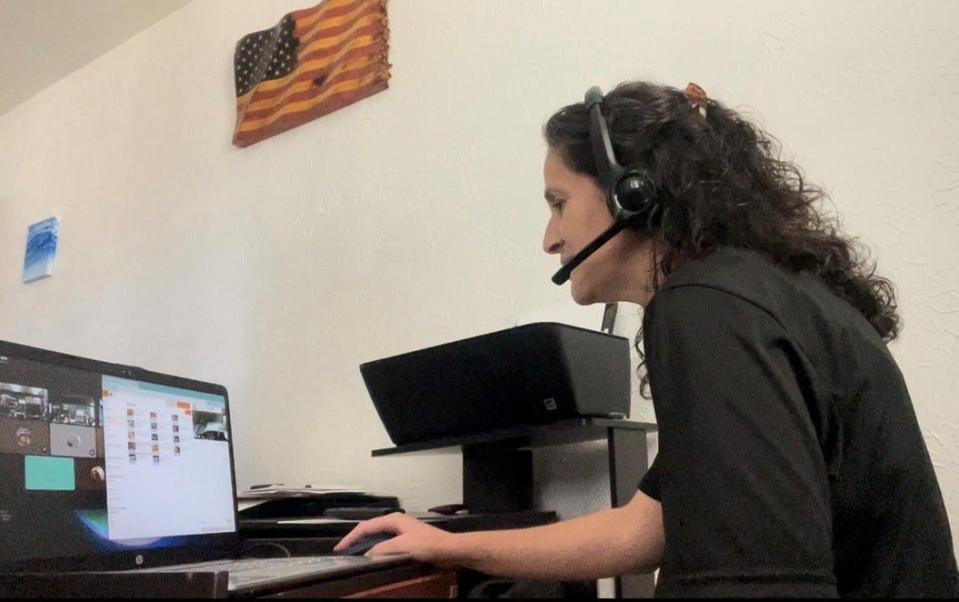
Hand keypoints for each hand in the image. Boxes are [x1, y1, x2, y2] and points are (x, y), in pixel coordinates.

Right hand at [333, 513, 458, 565]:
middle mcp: (395, 522)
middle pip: (369, 530)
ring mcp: (400, 531)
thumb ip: (383, 549)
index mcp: (392, 520)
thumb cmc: (428, 544)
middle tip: (343, 552)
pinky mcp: (405, 540)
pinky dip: (375, 550)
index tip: (339, 548)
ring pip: (376, 537)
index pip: (365, 527)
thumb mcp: (402, 546)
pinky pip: (384, 544)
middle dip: (355, 540)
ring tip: (353, 555)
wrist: (449, 550)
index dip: (350, 538)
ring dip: (365, 545)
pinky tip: (373, 558)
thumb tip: (368, 554)